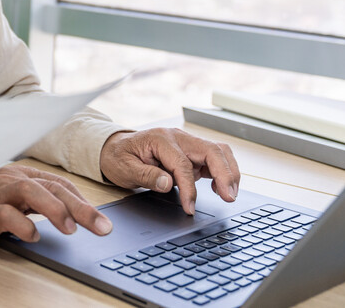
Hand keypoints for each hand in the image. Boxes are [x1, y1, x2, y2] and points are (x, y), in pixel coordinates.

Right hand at [0, 164, 112, 246]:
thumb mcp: (9, 198)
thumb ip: (34, 202)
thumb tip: (68, 214)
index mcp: (20, 175)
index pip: (59, 183)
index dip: (82, 200)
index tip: (101, 220)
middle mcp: (11, 179)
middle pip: (51, 187)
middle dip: (81, 207)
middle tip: (103, 227)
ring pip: (30, 191)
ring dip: (55, 209)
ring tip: (72, 229)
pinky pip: (4, 214)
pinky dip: (21, 225)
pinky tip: (33, 236)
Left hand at [100, 128, 239, 214]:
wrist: (115, 148)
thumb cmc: (119, 157)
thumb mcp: (124, 168)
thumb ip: (146, 175)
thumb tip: (167, 183)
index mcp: (160, 139)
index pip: (182, 164)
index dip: (189, 188)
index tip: (190, 207)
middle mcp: (177, 137)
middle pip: (211, 150)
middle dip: (225, 174)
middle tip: (229, 197)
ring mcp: (187, 143)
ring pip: (219, 151)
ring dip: (229, 171)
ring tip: (230, 194)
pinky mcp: (192, 152)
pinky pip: (215, 158)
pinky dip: (223, 171)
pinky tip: (219, 188)